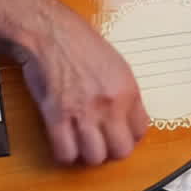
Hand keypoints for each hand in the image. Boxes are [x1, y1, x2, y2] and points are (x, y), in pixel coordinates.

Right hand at [17, 1, 149, 165]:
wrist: (49, 33)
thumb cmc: (80, 44)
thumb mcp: (116, 65)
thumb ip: (124, 94)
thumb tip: (128, 119)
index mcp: (129, 90)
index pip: (140, 132)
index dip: (127, 137)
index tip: (117, 134)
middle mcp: (110, 104)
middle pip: (121, 151)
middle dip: (110, 151)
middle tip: (99, 143)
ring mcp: (84, 113)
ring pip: (94, 157)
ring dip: (87, 155)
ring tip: (80, 144)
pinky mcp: (57, 117)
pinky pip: (65, 153)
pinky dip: (64, 154)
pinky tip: (63, 142)